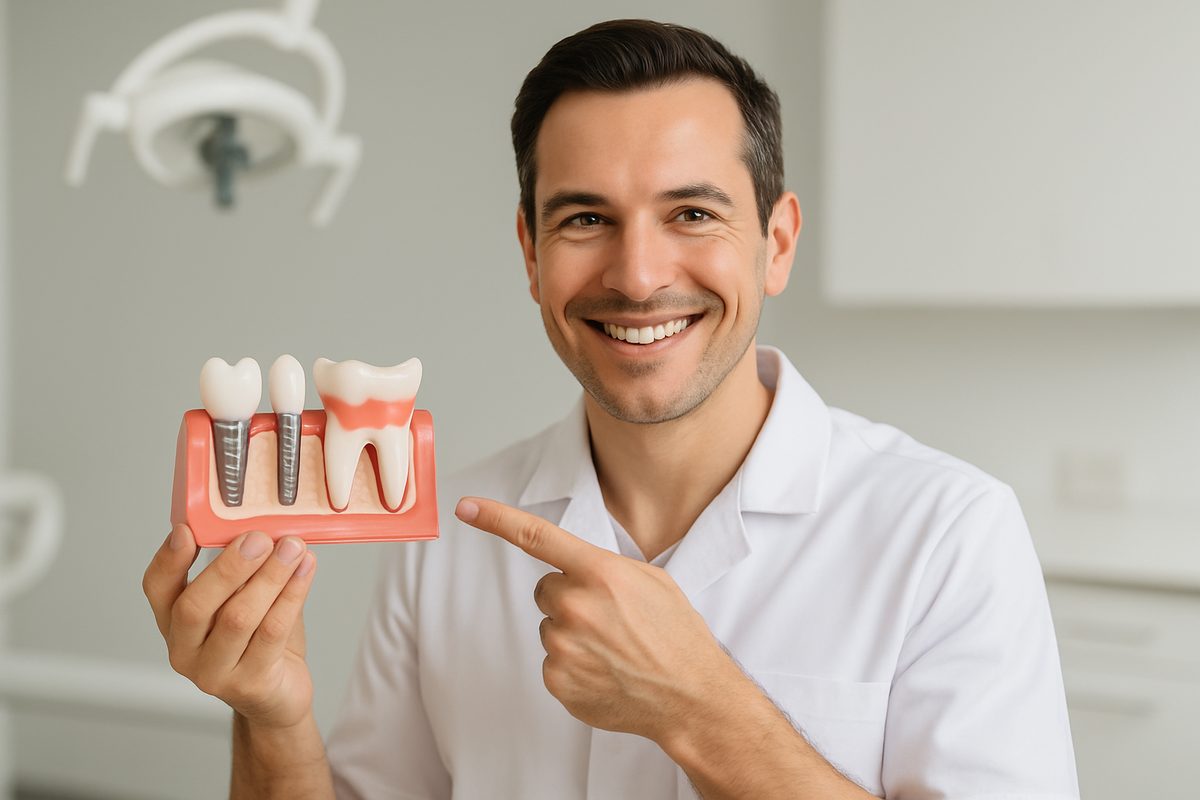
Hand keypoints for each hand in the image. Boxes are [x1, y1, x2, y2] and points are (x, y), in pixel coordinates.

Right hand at [142, 524, 317, 729]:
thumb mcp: (243, 599)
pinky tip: (305, 570)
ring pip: (238, 619)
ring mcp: (214, 672)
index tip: (186, 530)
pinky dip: (292, 596)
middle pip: (194, 606)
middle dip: (229, 568)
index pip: (156, 588)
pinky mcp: (250, 684)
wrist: (279, 695)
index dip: (168, 559)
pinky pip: (272, 633)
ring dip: (269, 577)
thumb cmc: (259, 639)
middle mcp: (184, 650)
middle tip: (258, 538)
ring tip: (293, 547)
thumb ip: (244, 569)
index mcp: (173, 622)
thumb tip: (264, 525)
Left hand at [455, 496, 736, 741]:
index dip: (496, 519)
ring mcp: (563, 646)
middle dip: (569, 597)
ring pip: (550, 626)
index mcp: (600, 573)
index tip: (466, 506)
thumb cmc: (675, 636)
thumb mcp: (651, 580)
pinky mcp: (558, 680)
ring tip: (614, 648)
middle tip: (609, 618)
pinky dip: (574, 665)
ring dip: (573, 633)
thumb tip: (571, 569)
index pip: (537, 537)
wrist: (690, 696)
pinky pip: (552, 661)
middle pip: (546, 589)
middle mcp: (576, 606)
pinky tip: (606, 670)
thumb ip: (605, 567)